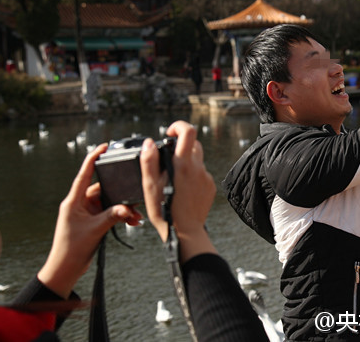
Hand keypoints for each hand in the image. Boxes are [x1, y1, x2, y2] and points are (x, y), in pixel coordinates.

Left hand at [38, 144, 140, 297]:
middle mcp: (79, 204)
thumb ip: (113, 215)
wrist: (65, 269)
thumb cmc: (72, 249)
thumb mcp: (95, 230)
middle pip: (103, 189)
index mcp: (74, 201)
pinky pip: (110, 213)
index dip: (93, 158)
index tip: (103, 147)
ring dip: (122, 209)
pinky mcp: (92, 221)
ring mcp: (86, 212)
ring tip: (135, 216)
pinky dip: (120, 216)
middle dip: (120, 194)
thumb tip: (128, 207)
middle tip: (134, 195)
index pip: (84, 174)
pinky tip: (132, 222)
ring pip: (109, 203)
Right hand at [140, 121, 216, 261]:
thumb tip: (150, 142)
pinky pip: (201, 173)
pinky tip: (182, 190)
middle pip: (194, 143)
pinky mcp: (210, 186)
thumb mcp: (150, 186)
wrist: (185, 233)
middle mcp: (198, 168)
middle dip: (181, 146)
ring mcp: (206, 177)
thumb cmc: (164, 210)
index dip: (178, 126)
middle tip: (168, 159)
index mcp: (183, 164)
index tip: (169, 133)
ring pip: (197, 159)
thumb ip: (149, 161)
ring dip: (186, 162)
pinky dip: (192, 175)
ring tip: (173, 179)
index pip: (188, 131)